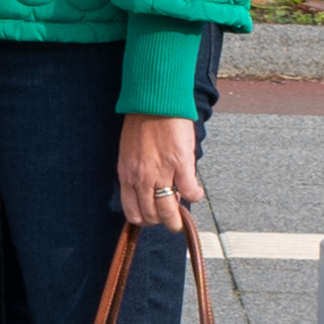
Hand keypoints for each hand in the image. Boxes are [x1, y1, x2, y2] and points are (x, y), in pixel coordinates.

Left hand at [113, 106, 203, 243]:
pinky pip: (190, 192)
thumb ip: (137, 173)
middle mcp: (142, 178)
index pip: (132, 212)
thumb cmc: (141, 123)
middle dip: (163, 222)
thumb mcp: (129, 153)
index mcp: (127, 175)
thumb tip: (151, 189)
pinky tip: (197, 192)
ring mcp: (161, 173)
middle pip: (151, 215)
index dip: (145, 220)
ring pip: (169, 210)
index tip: (154, 217)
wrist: (155, 102)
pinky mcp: (180, 164)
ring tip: (184, 216)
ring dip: (178, 219)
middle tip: (172, 218)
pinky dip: (195, 196)